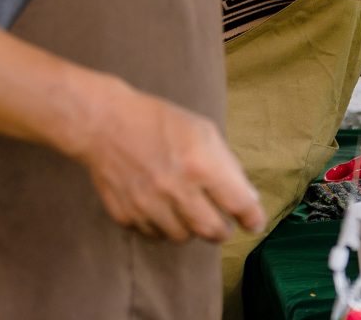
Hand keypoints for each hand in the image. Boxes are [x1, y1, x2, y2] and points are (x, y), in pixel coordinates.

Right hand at [62, 77, 263, 242]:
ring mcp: (147, 205)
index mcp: (200, 164)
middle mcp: (175, 189)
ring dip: (192, 228)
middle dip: (223, 231)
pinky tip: (163, 209)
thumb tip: (248, 197)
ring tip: (188, 210)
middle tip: (224, 225)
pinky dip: (164, 227)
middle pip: (211, 230)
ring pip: (182, 237)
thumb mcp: (204, 131)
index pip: (237, 203)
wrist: (105, 124)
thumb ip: (228, 165)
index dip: (252, 218)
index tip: (255, 224)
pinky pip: (154, 235)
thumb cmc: (159, 123)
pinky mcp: (126, 215)